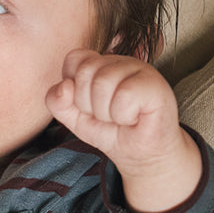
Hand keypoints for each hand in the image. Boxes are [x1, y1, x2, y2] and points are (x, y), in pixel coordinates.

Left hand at [46, 49, 201, 212]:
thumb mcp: (73, 117)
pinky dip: (123, 116)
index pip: (73, 59)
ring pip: (103, 82)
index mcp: (101, 64)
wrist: (138, 153)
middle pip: (85, 71)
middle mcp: (121, 61)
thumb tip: (64, 85)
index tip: (88, 105)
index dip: (74, 90)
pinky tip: (135, 118)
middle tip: (106, 115)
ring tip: (120, 117)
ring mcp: (141, 69)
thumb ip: (57, 101)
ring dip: (106, 112)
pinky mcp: (156, 84)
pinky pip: (124, 96)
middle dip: (88, 104)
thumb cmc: (109, 130)